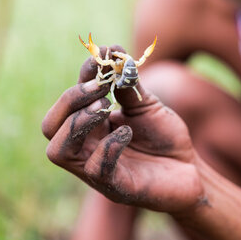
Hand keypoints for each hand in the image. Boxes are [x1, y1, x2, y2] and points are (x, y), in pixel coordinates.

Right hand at [42, 47, 203, 212]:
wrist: (191, 170)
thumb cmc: (163, 138)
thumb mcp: (146, 104)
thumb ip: (128, 83)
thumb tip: (113, 52)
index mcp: (89, 127)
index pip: (67, 103)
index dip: (81, 77)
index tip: (102, 56)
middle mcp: (85, 148)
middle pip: (50, 126)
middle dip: (70, 101)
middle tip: (100, 87)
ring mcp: (96, 170)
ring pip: (58, 150)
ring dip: (77, 123)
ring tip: (106, 107)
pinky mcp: (116, 187)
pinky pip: (95, 170)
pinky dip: (108, 147)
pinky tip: (127, 133)